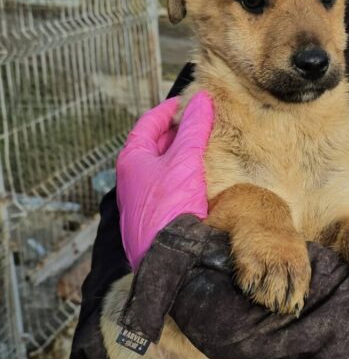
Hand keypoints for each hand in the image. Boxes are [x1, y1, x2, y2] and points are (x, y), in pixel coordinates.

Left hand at [116, 92, 213, 270]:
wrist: (170, 259)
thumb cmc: (169, 208)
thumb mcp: (184, 161)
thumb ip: (194, 129)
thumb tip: (202, 99)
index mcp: (131, 160)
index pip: (148, 124)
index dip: (168, 110)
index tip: (188, 101)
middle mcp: (132, 179)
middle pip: (155, 145)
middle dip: (178, 132)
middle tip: (202, 121)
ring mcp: (143, 200)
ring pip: (163, 168)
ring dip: (183, 155)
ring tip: (206, 145)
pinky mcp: (156, 217)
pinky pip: (169, 188)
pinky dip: (184, 177)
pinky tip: (203, 178)